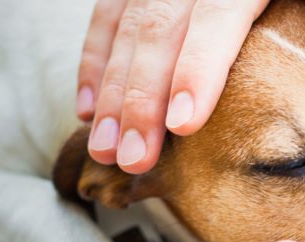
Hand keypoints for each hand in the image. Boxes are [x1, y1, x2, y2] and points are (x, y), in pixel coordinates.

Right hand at [77, 0, 304, 173]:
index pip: (215, 21)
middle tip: (135, 159)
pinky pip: (105, 19)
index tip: (183, 124)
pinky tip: (90, 112)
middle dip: (141, 101)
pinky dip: (93, 66)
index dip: (197, 71)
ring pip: (125, 32)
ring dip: (111, 95)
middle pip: (159, 34)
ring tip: (106, 150)